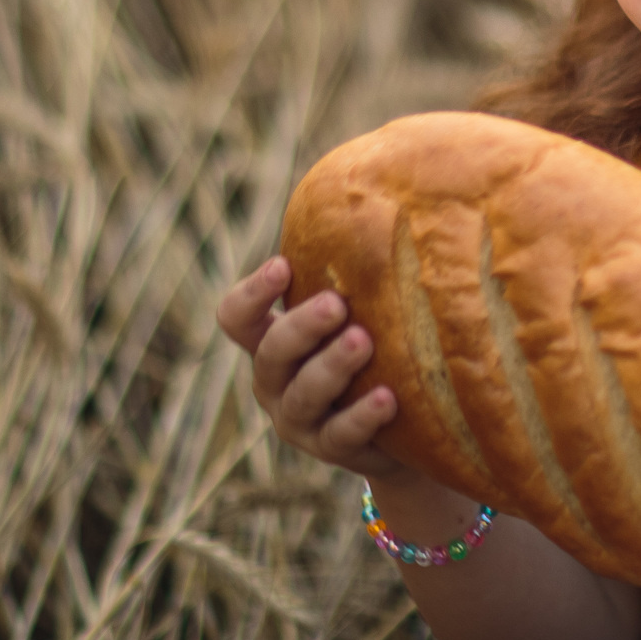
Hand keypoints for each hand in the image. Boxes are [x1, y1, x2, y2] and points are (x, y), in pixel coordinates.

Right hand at [217, 256, 411, 480]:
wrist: (402, 428)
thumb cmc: (377, 349)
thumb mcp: (360, 310)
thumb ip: (356, 270)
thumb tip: (393, 188)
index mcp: (271, 342)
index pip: (237, 318)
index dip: (252, 294)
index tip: (284, 265)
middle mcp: (275, 381)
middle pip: (270, 352)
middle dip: (300, 325)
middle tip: (336, 303)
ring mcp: (299, 420)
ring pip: (303, 394)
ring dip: (331, 366)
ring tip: (364, 340)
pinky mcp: (332, 451)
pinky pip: (341, 434)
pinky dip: (361, 415)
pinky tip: (388, 397)